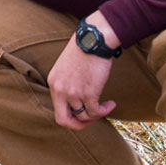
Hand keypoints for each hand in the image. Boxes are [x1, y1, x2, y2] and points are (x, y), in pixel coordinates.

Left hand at [47, 12, 118, 129]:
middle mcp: (60, 90)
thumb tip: (77, 101)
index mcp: (54, 83)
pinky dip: (105, 111)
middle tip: (91, 120)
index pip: (58, 109)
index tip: (82, 112)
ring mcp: (73, 92)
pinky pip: (96, 111)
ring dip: (96, 115)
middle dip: (78, 125)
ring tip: (105, 107)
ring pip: (83, 117)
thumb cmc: (84, 49)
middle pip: (63, 120)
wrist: (94, 39)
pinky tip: (111, 104)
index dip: (70, 116)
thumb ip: (67, 83)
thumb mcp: (66, 67)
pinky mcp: (88, 92)